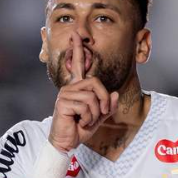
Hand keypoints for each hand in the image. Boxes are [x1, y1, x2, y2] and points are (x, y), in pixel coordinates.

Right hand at [49, 32, 118, 152]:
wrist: (67, 142)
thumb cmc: (79, 129)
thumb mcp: (98, 118)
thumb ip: (107, 106)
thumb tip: (115, 94)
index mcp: (78, 88)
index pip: (79, 65)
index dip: (78, 49)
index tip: (76, 34)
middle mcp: (70, 87)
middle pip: (96, 82)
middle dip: (103, 101)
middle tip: (98, 115)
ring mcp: (65, 93)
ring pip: (92, 97)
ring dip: (94, 114)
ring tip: (84, 121)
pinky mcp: (63, 102)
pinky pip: (86, 106)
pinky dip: (87, 118)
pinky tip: (78, 122)